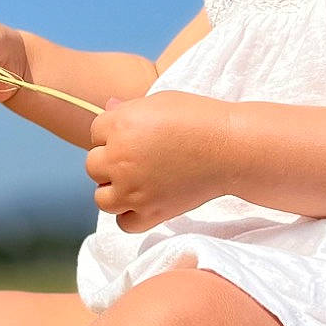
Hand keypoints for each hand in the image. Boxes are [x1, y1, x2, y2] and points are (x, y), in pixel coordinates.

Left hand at [85, 91, 229, 231]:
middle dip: (111, 161)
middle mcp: (121, 159)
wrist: (231, 148)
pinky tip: (144, 202)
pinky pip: (123, 223)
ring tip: (135, 182)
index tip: (136, 135)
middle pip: (93, 165)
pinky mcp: (151, 212)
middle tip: (138, 158)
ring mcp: (134, 189)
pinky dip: (130, 216)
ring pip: (102, 197)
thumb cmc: (200, 118)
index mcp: (120, 126)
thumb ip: (129, 109)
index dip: (114, 133)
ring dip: (114, 190)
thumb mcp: (160, 102)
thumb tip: (108, 109)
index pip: (95, 132)